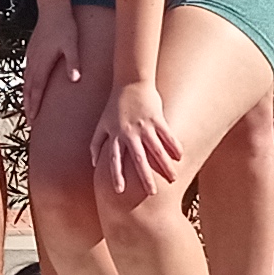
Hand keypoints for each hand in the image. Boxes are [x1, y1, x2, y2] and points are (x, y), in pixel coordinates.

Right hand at [21, 10, 83, 121]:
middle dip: (28, 106)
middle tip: (30, 123)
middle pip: (28, 89)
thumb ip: (73, 62)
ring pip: (26, 82)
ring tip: (28, 110)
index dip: (34, 105)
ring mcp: (31, 57)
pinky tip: (29, 89)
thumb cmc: (65, 27)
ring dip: (26, 97)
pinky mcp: (31, 52)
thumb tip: (75, 80)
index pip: (36, 89)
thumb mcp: (72, 45)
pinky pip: (27, 73)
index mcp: (42, 63)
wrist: (53, 9)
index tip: (33, 120)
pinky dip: (27, 85)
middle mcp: (33, 62)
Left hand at [95, 78, 181, 197]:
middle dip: (144, 177)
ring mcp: (145, 126)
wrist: (131, 81)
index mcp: (116, 135)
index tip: (119, 191)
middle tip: (151, 193)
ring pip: (156, 149)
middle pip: (138, 159)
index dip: (116, 175)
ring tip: (172, 179)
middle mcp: (130, 133)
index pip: (115, 159)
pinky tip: (180, 157)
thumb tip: (93, 163)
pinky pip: (167, 134)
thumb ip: (97, 143)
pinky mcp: (157, 118)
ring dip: (164, 165)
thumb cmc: (115, 104)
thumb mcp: (102, 123)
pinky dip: (174, 145)